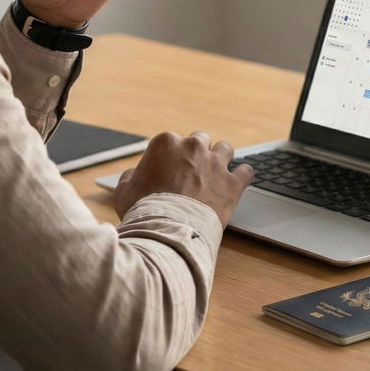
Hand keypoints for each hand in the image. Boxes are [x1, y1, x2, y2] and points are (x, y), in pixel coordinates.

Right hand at [112, 132, 255, 225]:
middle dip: (197, 154)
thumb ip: (130, 176)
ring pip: (225, 149)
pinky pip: (246, 171)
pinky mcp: (232, 183)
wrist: (167, 230)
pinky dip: (242, 176)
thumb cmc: (143, 210)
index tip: (170, 170)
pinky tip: (238, 182)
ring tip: (217, 174)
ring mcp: (215, 163)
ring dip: (221, 159)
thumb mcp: (124, 190)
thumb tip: (133, 174)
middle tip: (193, 171)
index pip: (172, 142)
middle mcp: (193, 147)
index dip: (171, 157)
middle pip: (200, 140)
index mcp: (166, 143)